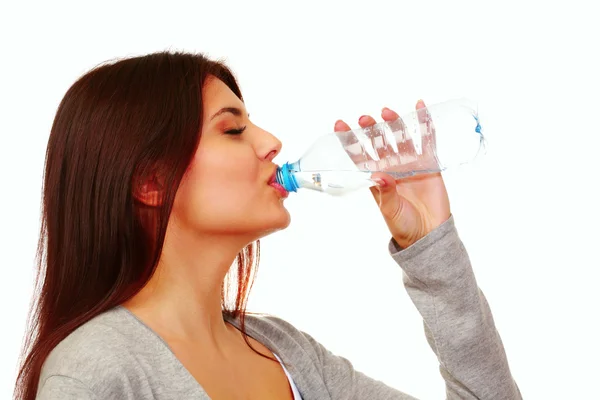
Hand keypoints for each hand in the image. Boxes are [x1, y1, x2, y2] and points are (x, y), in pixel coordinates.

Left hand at [334, 100, 450, 248]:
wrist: (429, 233)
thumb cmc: (404, 225)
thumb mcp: (390, 210)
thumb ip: (386, 193)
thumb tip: (380, 175)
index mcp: (376, 178)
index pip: (359, 156)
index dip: (350, 141)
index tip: (339, 125)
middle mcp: (390, 167)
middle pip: (379, 143)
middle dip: (370, 130)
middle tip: (364, 119)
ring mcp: (409, 163)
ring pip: (400, 138)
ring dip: (393, 124)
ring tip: (386, 112)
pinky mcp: (428, 163)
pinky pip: (426, 140)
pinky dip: (424, 124)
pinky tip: (420, 107)